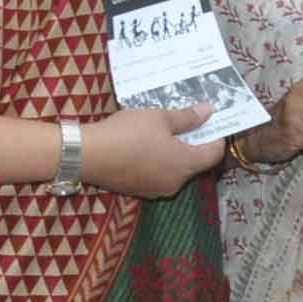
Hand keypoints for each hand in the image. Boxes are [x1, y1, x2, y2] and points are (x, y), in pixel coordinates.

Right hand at [81, 106, 226, 196]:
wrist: (85, 155)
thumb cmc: (127, 133)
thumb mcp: (159, 118)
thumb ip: (187, 117)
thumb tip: (208, 111)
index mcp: (185, 165)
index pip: (214, 155)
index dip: (217, 138)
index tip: (214, 123)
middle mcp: (174, 183)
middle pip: (195, 163)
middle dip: (194, 144)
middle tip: (189, 123)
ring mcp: (155, 189)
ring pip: (174, 170)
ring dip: (174, 153)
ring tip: (165, 132)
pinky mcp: (137, 190)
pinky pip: (156, 175)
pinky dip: (157, 161)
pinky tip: (146, 145)